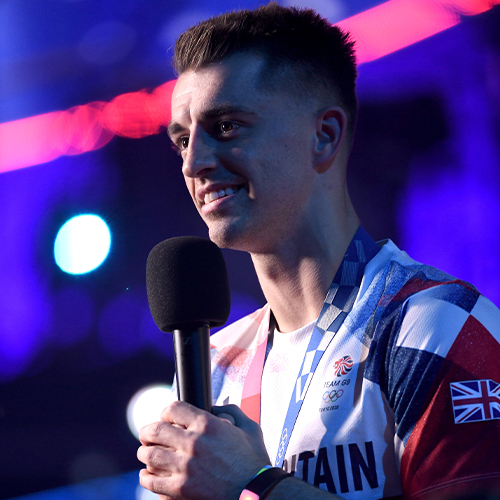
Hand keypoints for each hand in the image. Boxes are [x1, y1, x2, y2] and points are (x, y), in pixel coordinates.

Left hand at [137, 401, 270, 499]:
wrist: (255, 493)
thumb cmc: (254, 461)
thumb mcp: (249, 428)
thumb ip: (231, 411)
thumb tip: (214, 407)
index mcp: (208, 424)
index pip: (173, 409)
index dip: (166, 412)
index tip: (166, 418)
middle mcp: (194, 443)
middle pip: (156, 430)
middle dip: (148, 431)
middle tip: (146, 435)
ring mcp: (185, 467)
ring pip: (150, 454)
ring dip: (145, 452)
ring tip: (146, 453)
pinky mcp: (181, 489)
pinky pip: (152, 480)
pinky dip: (146, 476)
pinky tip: (149, 474)